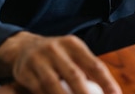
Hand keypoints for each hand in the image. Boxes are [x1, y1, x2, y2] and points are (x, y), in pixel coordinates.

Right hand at [0, 32, 121, 93]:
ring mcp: (38, 60)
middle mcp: (56, 49)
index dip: (106, 82)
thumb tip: (112, 91)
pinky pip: (38, 90)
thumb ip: (88, 68)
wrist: (23, 47)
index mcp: (73, 44)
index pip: (94, 64)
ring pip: (53, 85)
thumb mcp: (72, 53)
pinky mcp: (24, 73)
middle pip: (74, 75)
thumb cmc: (58, 55)